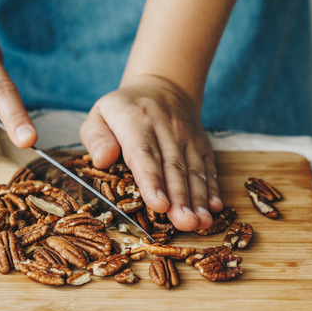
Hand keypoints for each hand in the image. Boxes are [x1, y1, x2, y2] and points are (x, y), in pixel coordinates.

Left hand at [79, 74, 221, 230]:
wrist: (162, 87)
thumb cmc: (123, 110)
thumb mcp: (99, 114)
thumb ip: (96, 137)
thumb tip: (102, 160)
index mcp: (135, 121)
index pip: (144, 154)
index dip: (152, 181)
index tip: (158, 205)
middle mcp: (165, 128)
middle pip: (173, 167)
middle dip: (180, 198)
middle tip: (184, 223)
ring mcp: (186, 136)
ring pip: (194, 169)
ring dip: (198, 199)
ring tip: (200, 223)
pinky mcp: (201, 144)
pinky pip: (208, 166)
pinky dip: (212, 188)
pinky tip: (215, 208)